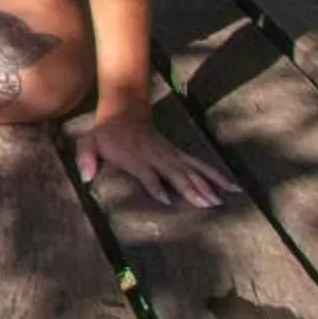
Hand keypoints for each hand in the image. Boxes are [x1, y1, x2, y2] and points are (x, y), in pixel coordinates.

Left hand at [73, 114, 236, 208]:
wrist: (124, 113)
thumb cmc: (106, 135)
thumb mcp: (89, 143)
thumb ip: (86, 158)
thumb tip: (85, 177)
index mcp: (135, 157)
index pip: (147, 173)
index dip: (155, 185)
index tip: (166, 199)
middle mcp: (156, 156)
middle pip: (176, 173)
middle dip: (191, 189)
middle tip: (207, 205)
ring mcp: (171, 155)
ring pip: (192, 170)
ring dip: (207, 185)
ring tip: (221, 201)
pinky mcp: (180, 154)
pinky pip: (201, 165)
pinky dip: (217, 175)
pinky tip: (232, 186)